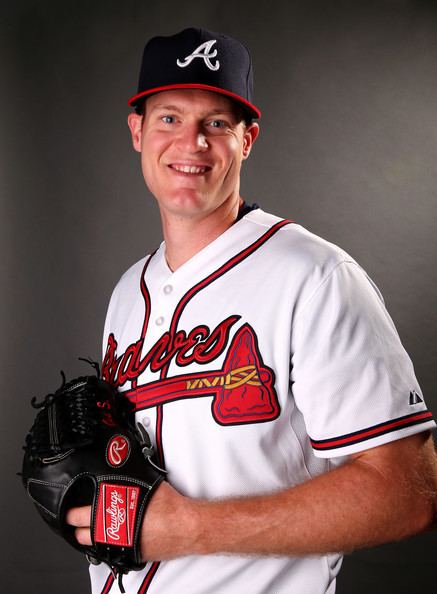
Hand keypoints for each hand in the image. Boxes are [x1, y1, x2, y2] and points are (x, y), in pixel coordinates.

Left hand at [66, 481, 201, 560]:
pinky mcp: (131, 555)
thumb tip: (121, 461)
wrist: (186, 525)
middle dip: (76, 527)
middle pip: (82, 535)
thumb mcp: (144, 482)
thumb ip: (128, 476)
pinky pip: (111, 552)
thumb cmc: (169, 504)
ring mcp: (121, 546)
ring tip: (88, 530)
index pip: (80, 515)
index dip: (71, 512)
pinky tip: (109, 538)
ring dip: (89, 538)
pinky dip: (107, 545)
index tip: (68, 510)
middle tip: (75, 520)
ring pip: (94, 547)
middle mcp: (114, 533)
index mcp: (113, 512)